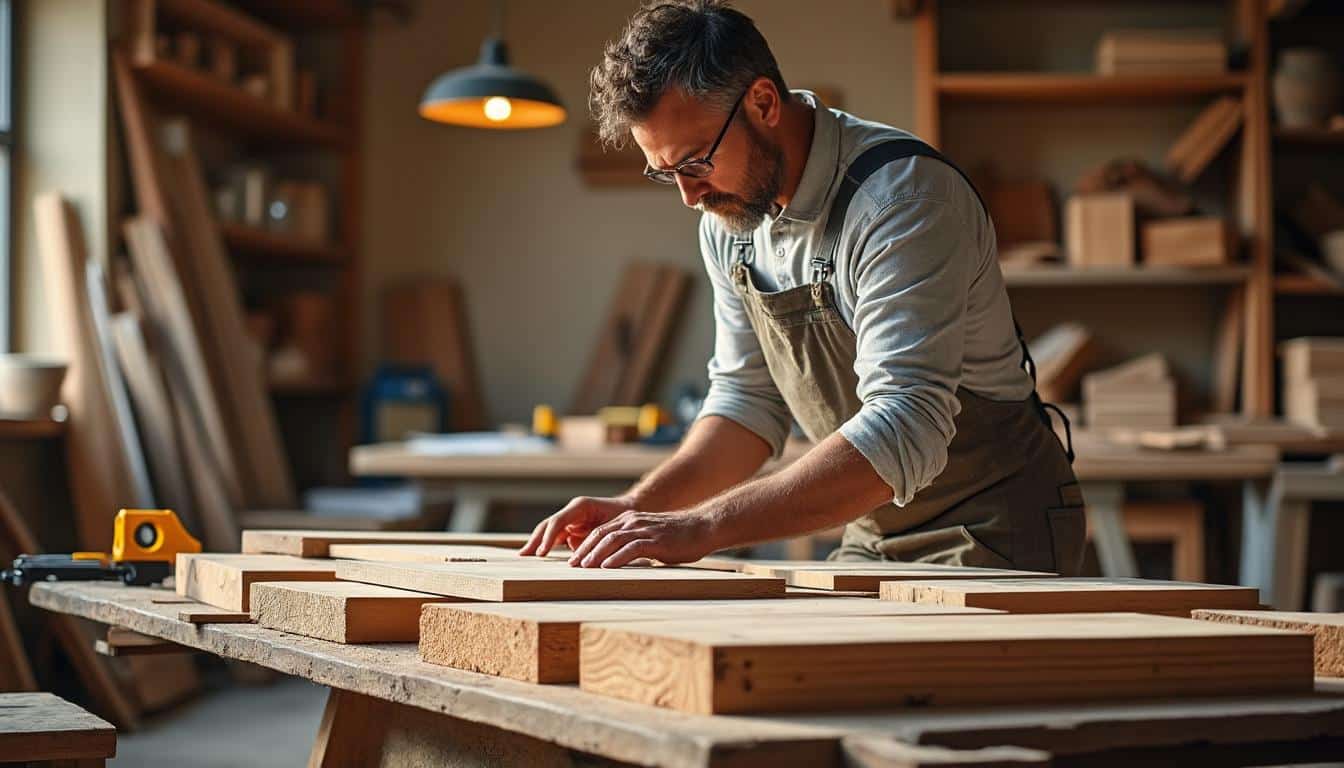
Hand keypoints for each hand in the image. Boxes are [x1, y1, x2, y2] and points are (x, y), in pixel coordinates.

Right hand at [518, 495, 635, 556]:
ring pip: (549, 530)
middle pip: (548, 525)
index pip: (558, 521)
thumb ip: (597, 535)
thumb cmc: (625, 516)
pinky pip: (556, 537)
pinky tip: (538, 557)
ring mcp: (571, 520)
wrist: (632, 509)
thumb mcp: (614, 525)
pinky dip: (547, 546)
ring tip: (525, 556)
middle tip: (524, 555)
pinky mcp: (572, 529)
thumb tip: (575, 548)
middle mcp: (572, 512)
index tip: (542, 553)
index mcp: (580, 506)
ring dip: (537, 543)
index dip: (549, 537)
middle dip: (536, 540)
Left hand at [567, 509, 717, 568]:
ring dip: (596, 555)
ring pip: (612, 540)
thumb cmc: (679, 536)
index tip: (574, 560)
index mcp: (630, 521)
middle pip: (601, 535)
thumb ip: (635, 546)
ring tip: (584, 568)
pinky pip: (631, 548)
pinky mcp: (655, 541)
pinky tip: (607, 567)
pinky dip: (616, 558)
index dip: (585, 546)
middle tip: (572, 566)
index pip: (600, 532)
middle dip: (584, 551)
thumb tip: (621, 563)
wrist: (703, 527)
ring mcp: (644, 531)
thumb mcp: (652, 539)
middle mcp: (634, 523)